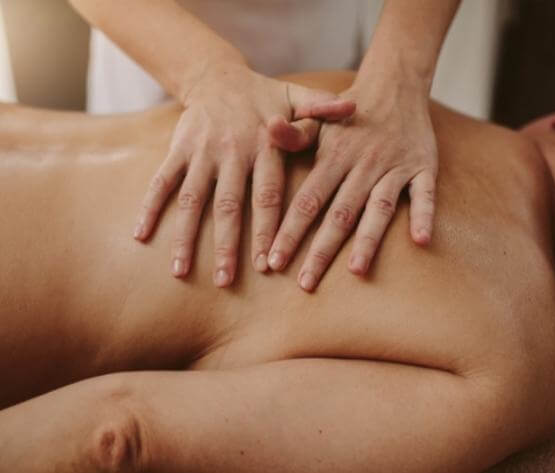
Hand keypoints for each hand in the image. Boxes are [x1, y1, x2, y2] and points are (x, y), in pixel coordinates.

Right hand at [133, 64, 354, 285]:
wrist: (218, 76)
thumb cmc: (265, 97)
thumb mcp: (298, 97)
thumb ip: (322, 110)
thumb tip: (354, 109)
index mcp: (265, 145)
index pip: (268, 195)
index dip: (267, 229)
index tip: (268, 263)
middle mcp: (232, 151)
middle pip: (229, 205)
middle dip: (226, 245)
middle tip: (226, 281)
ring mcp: (202, 152)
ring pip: (193, 199)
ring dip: (185, 237)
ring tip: (181, 272)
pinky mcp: (178, 150)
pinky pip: (162, 181)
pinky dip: (150, 207)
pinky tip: (141, 235)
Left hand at [268, 76, 437, 291]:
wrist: (394, 86)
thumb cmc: (348, 113)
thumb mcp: (318, 118)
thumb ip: (294, 135)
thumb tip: (268, 130)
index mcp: (333, 157)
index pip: (307, 201)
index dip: (290, 231)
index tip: (274, 261)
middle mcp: (362, 165)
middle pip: (339, 213)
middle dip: (321, 250)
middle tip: (305, 283)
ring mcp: (394, 167)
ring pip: (379, 208)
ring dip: (367, 239)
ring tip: (355, 270)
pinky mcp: (422, 167)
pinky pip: (424, 194)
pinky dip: (423, 215)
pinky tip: (421, 241)